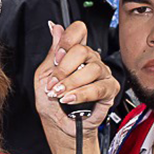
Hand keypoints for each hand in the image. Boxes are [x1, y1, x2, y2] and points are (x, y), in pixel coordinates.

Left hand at [33, 20, 120, 139]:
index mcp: (75, 54)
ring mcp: (102, 73)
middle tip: (53, 82)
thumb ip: (52, 53)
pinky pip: (98, 88)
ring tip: (59, 94)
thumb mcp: (43, 76)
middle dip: (63, 68)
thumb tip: (55, 28)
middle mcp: (90, 60)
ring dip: (70, 83)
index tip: (57, 56)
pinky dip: (82, 94)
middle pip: (83, 50)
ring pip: (91, 69)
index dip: (67, 39)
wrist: (59, 125)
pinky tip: (70, 98)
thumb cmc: (52, 103)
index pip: (78, 31)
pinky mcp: (110, 89)